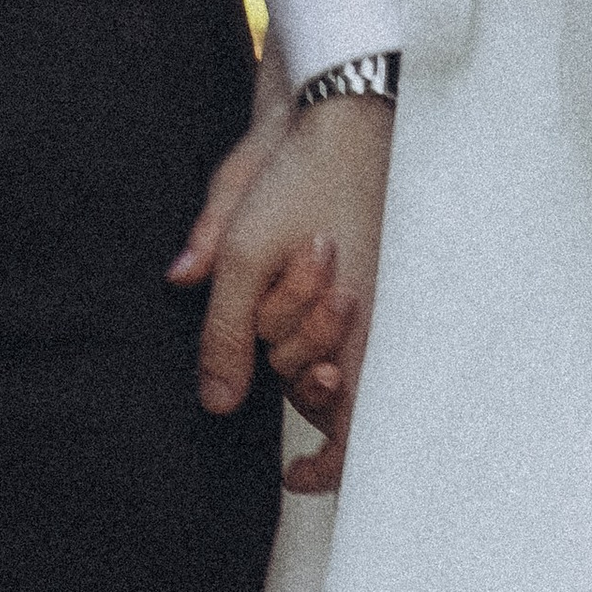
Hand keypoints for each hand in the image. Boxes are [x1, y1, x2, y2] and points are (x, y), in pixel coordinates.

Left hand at [174, 90, 392, 493]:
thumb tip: (215, 402)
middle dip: (288, 358)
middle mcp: (375, 326)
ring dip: (290, 329)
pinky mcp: (365, 277)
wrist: (339, 115)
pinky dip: (302, 314)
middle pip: (321, 387)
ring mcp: (374, 302)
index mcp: (358, 331)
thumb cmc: (299, 183)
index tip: (294, 477)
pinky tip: (283, 281)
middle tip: (279, 296)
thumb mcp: (244, 253)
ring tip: (288, 269)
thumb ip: (225, 331)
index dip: (327, 468)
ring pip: (320, 352)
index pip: (355, 433)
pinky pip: (335, 325)